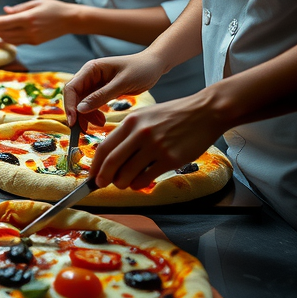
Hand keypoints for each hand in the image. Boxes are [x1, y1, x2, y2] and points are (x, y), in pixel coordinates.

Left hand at [0, 0, 79, 44]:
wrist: (70, 20)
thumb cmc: (54, 8)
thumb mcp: (35, 3)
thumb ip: (18, 8)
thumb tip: (4, 12)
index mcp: (28, 18)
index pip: (2, 22)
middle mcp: (29, 31)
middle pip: (2, 31)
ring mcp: (32, 39)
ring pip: (8, 38)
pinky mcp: (34, 42)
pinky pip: (16, 41)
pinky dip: (6, 37)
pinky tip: (1, 32)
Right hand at [62, 51, 165, 128]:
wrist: (154, 65)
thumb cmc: (140, 70)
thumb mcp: (122, 83)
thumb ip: (101, 96)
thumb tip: (80, 110)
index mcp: (91, 69)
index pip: (71, 88)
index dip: (69, 106)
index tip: (73, 122)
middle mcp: (89, 75)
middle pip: (74, 96)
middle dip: (78, 113)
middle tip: (84, 130)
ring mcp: (94, 83)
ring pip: (82, 102)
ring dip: (86, 115)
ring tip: (100, 124)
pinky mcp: (101, 90)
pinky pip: (91, 103)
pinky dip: (93, 113)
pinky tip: (102, 120)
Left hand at [86, 95, 224, 189]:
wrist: (204, 112)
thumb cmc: (173, 115)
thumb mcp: (145, 115)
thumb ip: (128, 132)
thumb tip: (112, 153)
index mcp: (130, 122)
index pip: (105, 147)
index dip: (95, 164)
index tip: (92, 173)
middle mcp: (140, 134)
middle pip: (112, 162)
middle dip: (103, 177)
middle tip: (100, 184)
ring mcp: (155, 147)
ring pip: (128, 173)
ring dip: (121, 183)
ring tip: (122, 184)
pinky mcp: (170, 159)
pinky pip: (146, 178)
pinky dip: (138, 185)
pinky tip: (138, 183)